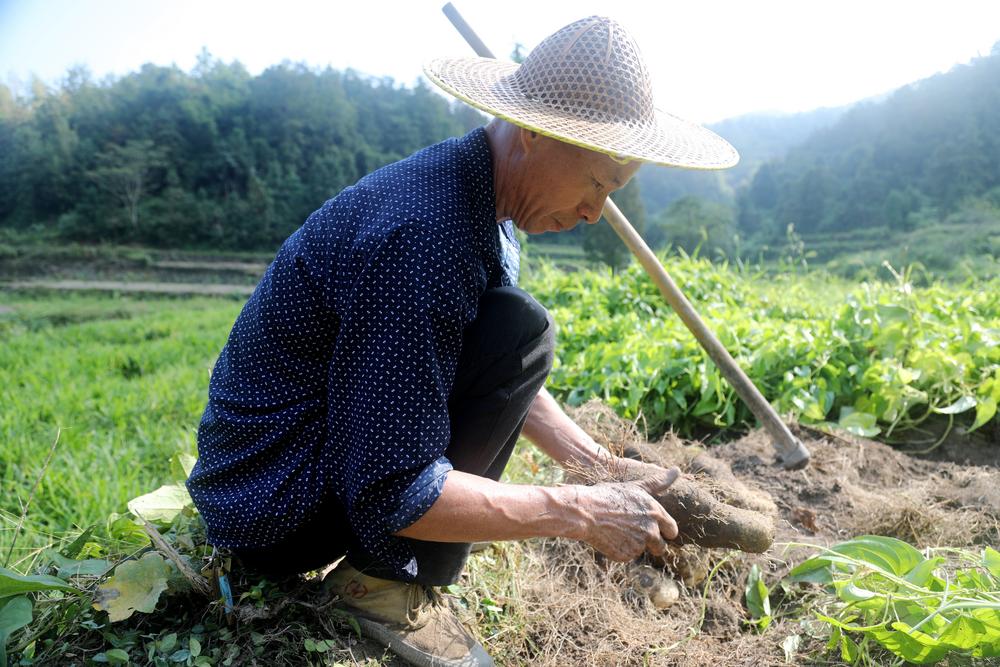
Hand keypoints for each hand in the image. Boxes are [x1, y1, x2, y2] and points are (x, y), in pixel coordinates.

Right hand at [564, 467, 680, 561]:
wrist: (585, 511)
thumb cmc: (608, 495)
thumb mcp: (635, 486)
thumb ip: (659, 482)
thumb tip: (677, 470)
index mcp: (656, 513)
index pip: (672, 530)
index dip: (664, 530)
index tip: (656, 529)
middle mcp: (651, 531)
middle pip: (660, 546)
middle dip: (651, 543)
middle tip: (633, 532)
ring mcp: (639, 545)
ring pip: (641, 550)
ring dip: (633, 545)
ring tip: (617, 531)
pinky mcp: (626, 556)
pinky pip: (627, 556)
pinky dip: (620, 550)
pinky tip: (609, 537)